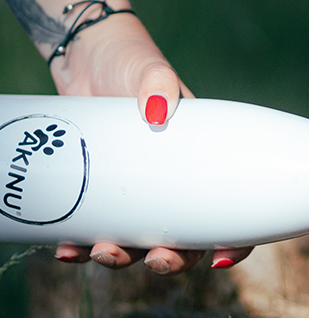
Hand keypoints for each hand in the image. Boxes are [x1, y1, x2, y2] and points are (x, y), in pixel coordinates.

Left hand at [48, 11, 253, 274]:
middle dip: (172, 261)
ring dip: (123, 258)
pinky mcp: (97, 189)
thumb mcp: (152, 70)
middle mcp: (172, 182)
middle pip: (184, 239)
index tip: (220, 259)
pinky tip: (65, 250)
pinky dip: (79, 248)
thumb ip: (159, 83)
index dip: (234, 241)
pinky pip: (91, 230)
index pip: (230, 209)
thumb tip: (157, 110)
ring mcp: (133, 189)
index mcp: (201, 159)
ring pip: (137, 241)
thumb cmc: (131, 60)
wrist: (85, 57)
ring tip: (102, 252)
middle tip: (156, 259)